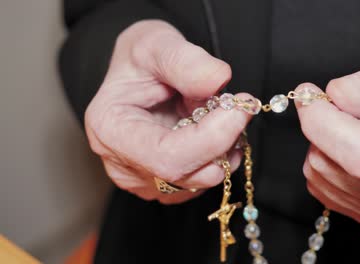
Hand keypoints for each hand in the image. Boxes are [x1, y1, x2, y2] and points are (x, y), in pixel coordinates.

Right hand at [85, 20, 250, 203]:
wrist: (139, 73)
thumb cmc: (140, 60)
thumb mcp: (157, 43)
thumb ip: (185, 60)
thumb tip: (217, 81)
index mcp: (111, 131)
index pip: (167, 157)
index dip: (211, 138)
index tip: (239, 109)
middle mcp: (123, 165)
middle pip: (187, 175)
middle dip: (223, 142)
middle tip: (240, 106)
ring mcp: (143, 179)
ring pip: (201, 180)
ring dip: (225, 148)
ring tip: (219, 112)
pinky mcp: (164, 184)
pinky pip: (203, 180)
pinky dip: (220, 156)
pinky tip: (213, 129)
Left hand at [295, 53, 359, 235]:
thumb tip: (330, 97)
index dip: (323, 123)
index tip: (309, 94)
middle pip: (331, 164)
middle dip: (323, 126)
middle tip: (351, 108)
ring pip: (319, 175)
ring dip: (324, 144)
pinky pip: (323, 188)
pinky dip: (328, 161)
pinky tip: (355, 149)